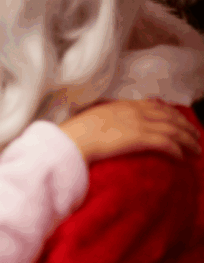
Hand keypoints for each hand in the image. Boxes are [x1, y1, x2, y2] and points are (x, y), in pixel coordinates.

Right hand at [60, 99, 201, 163]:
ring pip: (173, 129)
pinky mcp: (138, 138)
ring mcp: (137, 123)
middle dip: (186, 126)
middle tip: (196, 136)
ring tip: (196, 150)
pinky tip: (182, 157)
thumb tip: (109, 125)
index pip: (155, 105)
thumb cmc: (75, 133)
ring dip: (188, 140)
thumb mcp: (93, 118)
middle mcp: (133, 111)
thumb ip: (106, 118)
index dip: (172, 113)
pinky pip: (166, 143)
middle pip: (169, 116)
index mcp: (123, 105)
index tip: (180, 121)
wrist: (71, 140)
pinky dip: (177, 150)